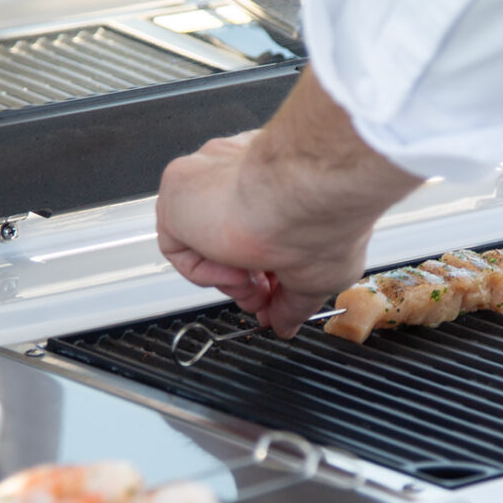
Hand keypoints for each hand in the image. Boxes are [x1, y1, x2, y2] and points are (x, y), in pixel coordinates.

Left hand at [156, 69, 421, 335]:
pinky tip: (233, 272)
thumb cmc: (324, 218)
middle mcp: (245, 178)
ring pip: (203, 244)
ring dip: (227, 278)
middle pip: (228, 242)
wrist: (304, 194)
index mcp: (281, 186)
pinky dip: (203, 270)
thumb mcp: (319, 276)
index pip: (259, 231)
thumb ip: (295, 303)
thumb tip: (288, 324)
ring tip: (252, 287)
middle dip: (245, 281)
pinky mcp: (180, 189)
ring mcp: (211, 180)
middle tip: (263, 300)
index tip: (275, 299)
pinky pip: (178, 244)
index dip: (265, 274)